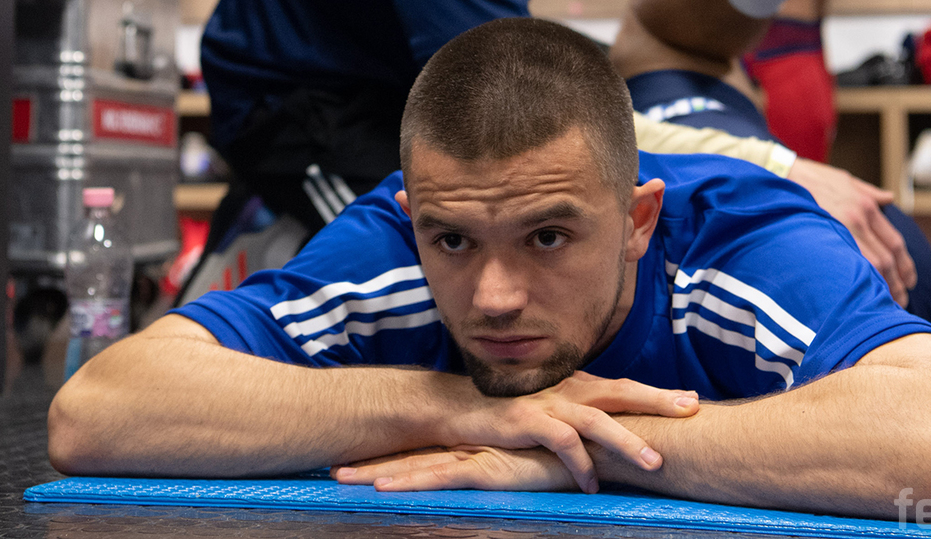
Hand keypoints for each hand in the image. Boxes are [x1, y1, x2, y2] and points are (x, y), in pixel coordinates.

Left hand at [336, 445, 575, 492]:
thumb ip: (513, 456)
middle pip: (411, 455)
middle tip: (331, 468)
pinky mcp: (488, 468)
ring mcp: (475, 455)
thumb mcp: (533, 454)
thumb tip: (495, 463)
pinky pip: (441, 479)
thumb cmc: (571, 449)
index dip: (392, 453)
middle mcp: (470, 446)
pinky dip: (411, 482)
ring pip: (416, 466)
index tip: (359, 457)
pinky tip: (383, 488)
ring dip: (378, 473)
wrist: (598, 441)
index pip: (426, 449)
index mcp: (477, 443)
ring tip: (341, 478)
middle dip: (371, 462)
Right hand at [447, 371, 697, 492]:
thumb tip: (615, 430)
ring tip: (654, 463)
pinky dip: (580, 464)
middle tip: (691, 409)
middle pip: (619, 391)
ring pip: (596, 419)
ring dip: (627, 441)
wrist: (461, 409)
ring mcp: (547, 404)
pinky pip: (562, 442)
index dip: (657, 392)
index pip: (623, 386)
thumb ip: (580, 415)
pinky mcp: (527, 421)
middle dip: (657, 400)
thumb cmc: (511, 414)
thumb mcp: (551, 410)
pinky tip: (592, 486)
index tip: (691, 400)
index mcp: (576, 386)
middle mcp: (566, 390)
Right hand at [785, 158, 916, 305]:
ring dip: (880, 287)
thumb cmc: (812, 178)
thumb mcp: (846, 179)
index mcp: (867, 206)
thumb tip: (889, 198)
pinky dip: (856, 281)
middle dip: (897, 283)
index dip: (905, 266)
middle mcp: (858, 218)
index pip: (895, 242)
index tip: (909, 281)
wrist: (781, 177)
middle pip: (886, 259)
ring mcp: (840, 228)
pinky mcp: (821, 237)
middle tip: (901, 300)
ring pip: (870, 266)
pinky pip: (845, 265)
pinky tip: (858, 294)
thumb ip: (870, 192)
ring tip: (883, 303)